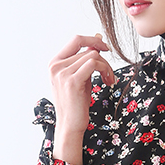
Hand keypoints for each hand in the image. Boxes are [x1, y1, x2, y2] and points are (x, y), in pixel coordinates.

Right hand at [49, 33, 115, 164]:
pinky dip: (105, 70)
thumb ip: (85, 59)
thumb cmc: (76, 103)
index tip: (105, 48)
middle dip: (104, 60)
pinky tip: (108, 82)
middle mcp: (56, 66)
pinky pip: (94, 64)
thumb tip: (97, 39)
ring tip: (109, 80)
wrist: (70, 125)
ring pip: (93, 56)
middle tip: (109, 74)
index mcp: (55, 63)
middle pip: (88, 49)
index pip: (76, 40)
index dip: (93, 40)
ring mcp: (62, 73)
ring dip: (106, 67)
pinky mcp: (72, 81)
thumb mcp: (81, 77)